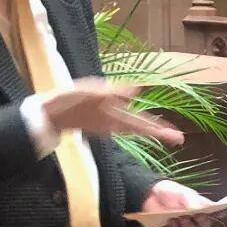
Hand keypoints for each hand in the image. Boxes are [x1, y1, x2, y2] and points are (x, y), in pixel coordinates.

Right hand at [42, 78, 183, 145]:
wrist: (47, 114)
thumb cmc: (68, 102)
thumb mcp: (91, 92)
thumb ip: (115, 93)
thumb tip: (137, 89)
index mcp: (114, 118)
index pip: (142, 125)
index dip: (160, 130)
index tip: (178, 138)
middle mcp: (113, 124)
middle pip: (140, 127)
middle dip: (158, 132)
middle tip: (178, 138)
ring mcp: (106, 124)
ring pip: (131, 125)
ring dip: (146, 126)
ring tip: (163, 130)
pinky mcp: (98, 121)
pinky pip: (120, 122)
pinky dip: (131, 121)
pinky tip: (134, 116)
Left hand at [140, 180, 218, 226]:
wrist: (148, 196)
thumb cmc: (168, 192)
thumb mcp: (181, 193)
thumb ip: (193, 200)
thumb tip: (204, 207)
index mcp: (200, 206)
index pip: (214, 212)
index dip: (220, 213)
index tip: (222, 212)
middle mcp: (194, 217)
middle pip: (204, 224)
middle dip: (201, 220)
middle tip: (196, 215)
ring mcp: (183, 225)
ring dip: (186, 224)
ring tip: (178, 217)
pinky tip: (169, 221)